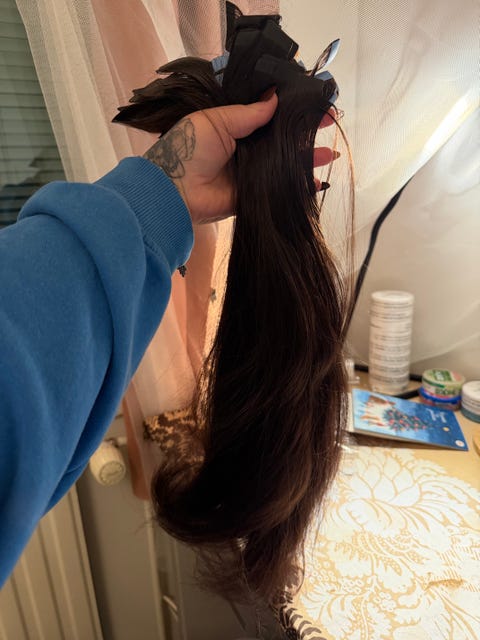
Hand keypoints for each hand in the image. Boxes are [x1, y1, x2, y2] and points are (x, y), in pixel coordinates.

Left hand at [143, 93, 338, 223]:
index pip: (268, 116)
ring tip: (329, 154)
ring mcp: (251, 174)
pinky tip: (317, 182)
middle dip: (304, 134)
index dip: (290, 110)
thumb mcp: (217, 120)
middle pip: (281, 140)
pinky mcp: (254, 196)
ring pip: (284, 164)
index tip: (313, 105)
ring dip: (307, 159)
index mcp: (233, 127)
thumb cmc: (189, 148)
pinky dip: (298, 188)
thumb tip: (276, 98)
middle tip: (330, 125)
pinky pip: (279, 189)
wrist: (175, 189)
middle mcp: (245, 149)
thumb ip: (248, 113)